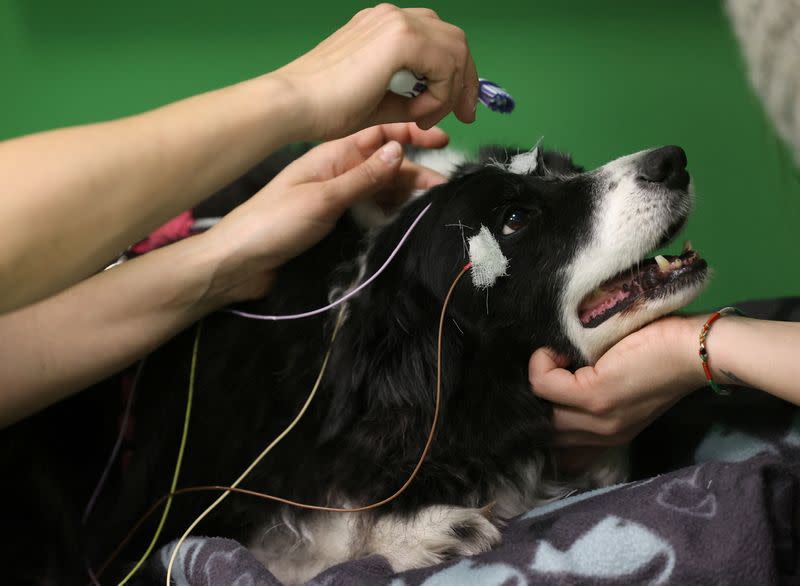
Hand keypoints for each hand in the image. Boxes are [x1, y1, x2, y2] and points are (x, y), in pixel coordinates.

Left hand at [203, 122, 448, 301]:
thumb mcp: (323, 198)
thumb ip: (363, 176)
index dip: (411, 134)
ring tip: (432, 207)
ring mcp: (337, 198)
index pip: (379, 135)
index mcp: (333, 156)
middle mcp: (339, 172)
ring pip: (381, 191)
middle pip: (386, 166)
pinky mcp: (335, 223)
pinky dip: (390, 215)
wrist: (240, 261)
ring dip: (406, 196)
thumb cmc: (274, 223)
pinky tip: (406, 223)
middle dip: (416, 173)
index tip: (444, 142)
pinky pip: (371, 213)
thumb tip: (399, 149)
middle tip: (444, 189)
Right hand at [273, 4, 477, 138]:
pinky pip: (444, 64)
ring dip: (451, 90)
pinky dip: (440, 93)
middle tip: (465, 114)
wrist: (295, 104)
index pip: (439, 40)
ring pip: (455, 50)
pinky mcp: (399, 37)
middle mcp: (392, 17)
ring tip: (426, 118)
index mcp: (384, 27)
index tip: (460, 108)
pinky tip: (418, 113)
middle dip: (466, 80)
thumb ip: (413, 96)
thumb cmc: (326, 107)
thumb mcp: (382, 101)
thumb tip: (440, 105)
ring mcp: (396, 22)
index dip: (457, 74)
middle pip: (454, 39)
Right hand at [529, 316, 706, 446]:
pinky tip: (559, 349)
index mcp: (609, 434)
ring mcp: (597, 417)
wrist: (695, 350)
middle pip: (542, 426)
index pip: (557, 442)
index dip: (543, 410)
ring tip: (557, 355)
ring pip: (539, 405)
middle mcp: (601, 434)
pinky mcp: (595, 395)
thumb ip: (594, 393)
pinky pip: (544, 383)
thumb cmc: (661, 353)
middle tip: (550, 364)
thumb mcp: (625, 388)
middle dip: (536, 395)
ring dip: (539, 374)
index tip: (553, 377)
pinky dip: (542, 362)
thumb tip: (554, 375)